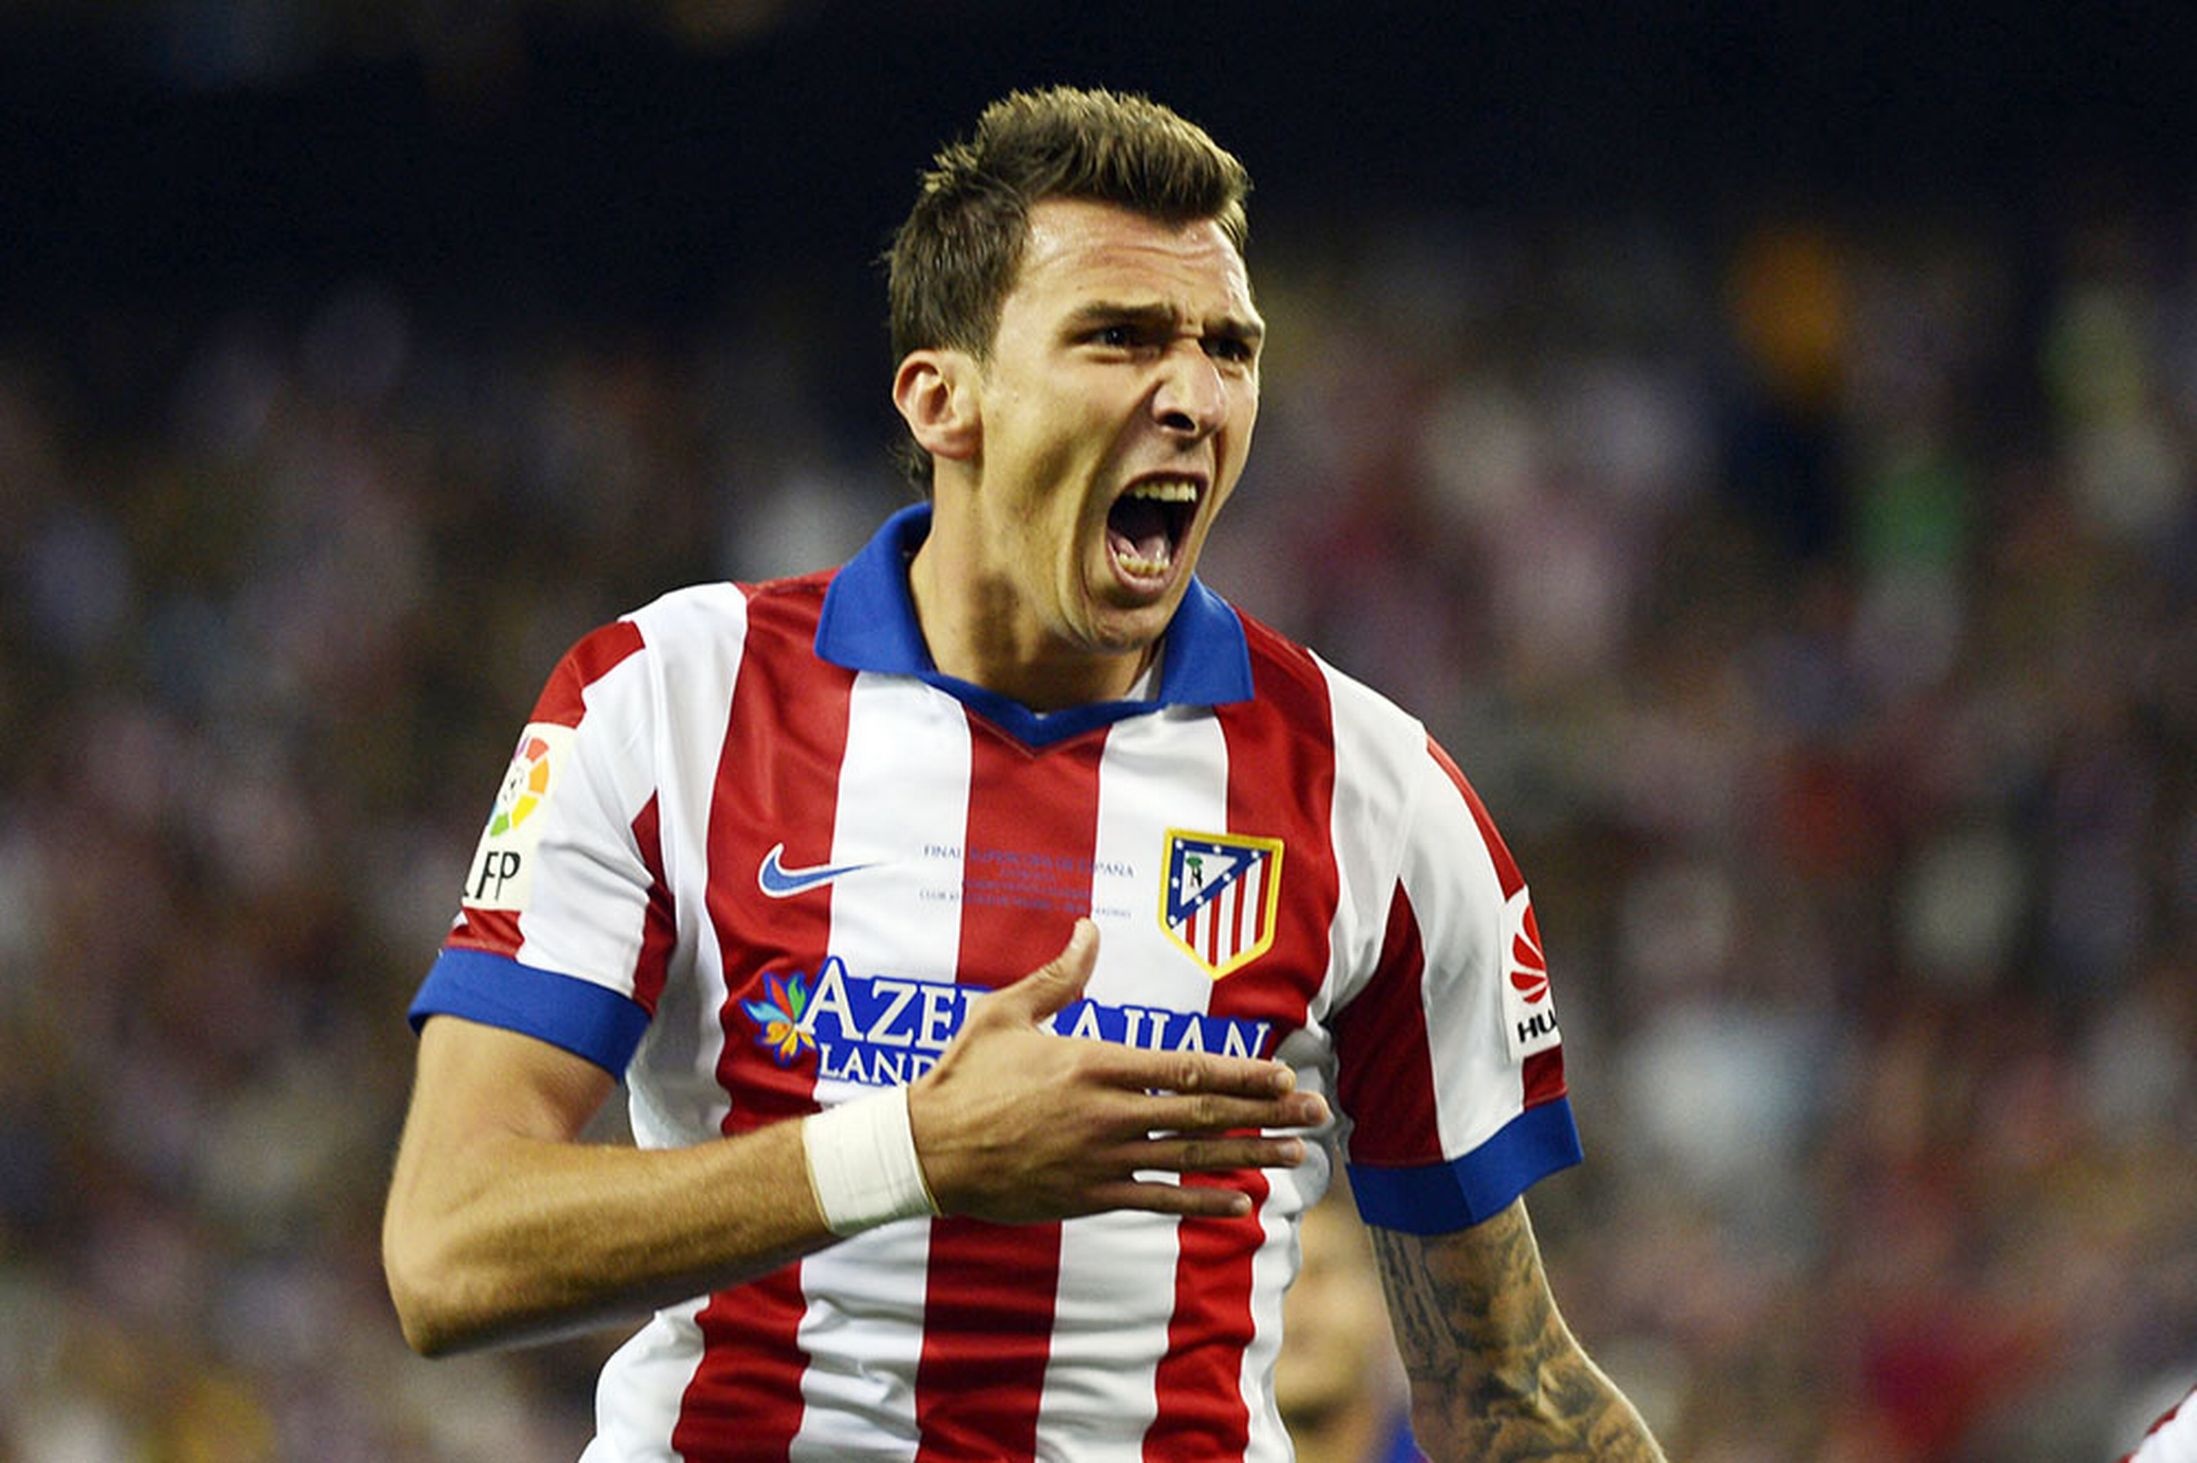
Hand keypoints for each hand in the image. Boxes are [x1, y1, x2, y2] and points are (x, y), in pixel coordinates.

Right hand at [908, 919, 1327, 1221]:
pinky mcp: (1087, 1197)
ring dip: (1249, 1157)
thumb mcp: (1007, 1013)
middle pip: (1203, 1115)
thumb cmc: (964, 1075)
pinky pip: (1157, 1201)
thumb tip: (1089, 931)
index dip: (1241, 1074)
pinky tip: (1241, 1204)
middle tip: (1316, 1116)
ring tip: (1296, 1158)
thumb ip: (1059, 976)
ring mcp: (1100, 1160)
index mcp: (1094, 1064)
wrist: (924, 1150)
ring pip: (1190, 1160)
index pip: (1185, 1070)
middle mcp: (1107, 1114)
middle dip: (1266, 1114)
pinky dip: (1202, 1203)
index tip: (1285, 1075)